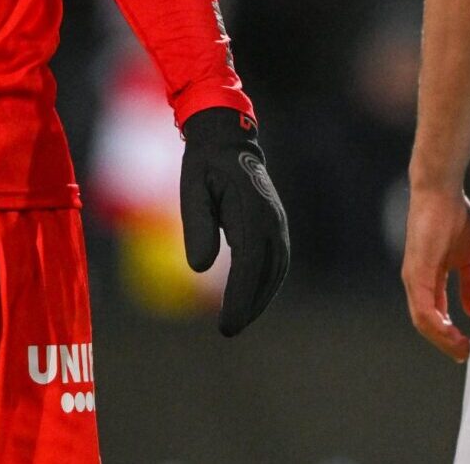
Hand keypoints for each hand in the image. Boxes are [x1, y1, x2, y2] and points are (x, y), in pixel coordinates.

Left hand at [180, 107, 290, 335]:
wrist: (228, 140)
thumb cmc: (204, 165)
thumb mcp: (191, 188)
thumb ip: (197, 225)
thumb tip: (199, 268)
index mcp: (252, 211)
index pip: (250, 264)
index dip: (240, 297)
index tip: (227, 323)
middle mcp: (271, 220)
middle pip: (268, 272)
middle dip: (251, 304)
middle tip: (229, 329)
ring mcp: (277, 222)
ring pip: (277, 270)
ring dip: (260, 298)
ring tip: (237, 320)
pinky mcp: (275, 226)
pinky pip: (275, 262)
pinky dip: (265, 284)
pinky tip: (249, 299)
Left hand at [401, 185, 469, 362]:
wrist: (442, 192)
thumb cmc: (455, 217)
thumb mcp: (469, 258)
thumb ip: (469, 284)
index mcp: (429, 278)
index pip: (436, 313)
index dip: (450, 332)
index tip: (469, 345)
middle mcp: (417, 282)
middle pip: (427, 323)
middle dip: (446, 342)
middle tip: (466, 354)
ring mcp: (414, 278)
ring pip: (423, 322)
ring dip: (443, 340)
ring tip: (463, 350)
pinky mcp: (416, 273)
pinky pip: (423, 309)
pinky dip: (438, 326)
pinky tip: (454, 335)